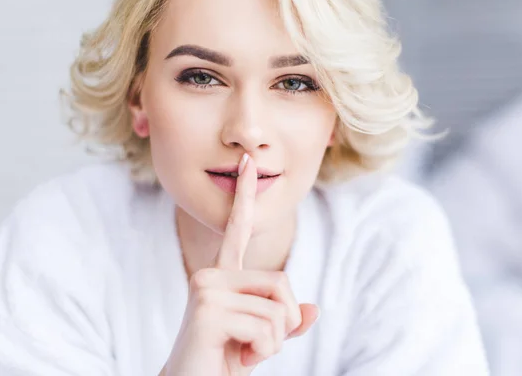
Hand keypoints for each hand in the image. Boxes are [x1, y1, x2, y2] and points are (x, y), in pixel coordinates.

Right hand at [160, 154, 318, 375]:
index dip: (245, 197)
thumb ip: (286, 322)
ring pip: (277, 309)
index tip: (250, 165)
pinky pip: (266, 329)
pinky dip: (262, 352)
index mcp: (222, 276)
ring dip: (272, 342)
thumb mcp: (261, 339)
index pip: (237, 230)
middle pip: (281, 282)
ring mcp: (206, 289)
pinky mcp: (207, 309)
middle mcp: (211, 275)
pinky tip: (236, 357)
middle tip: (257, 344)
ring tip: (242, 352)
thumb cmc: (222, 362)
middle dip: (284, 322)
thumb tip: (315, 310)